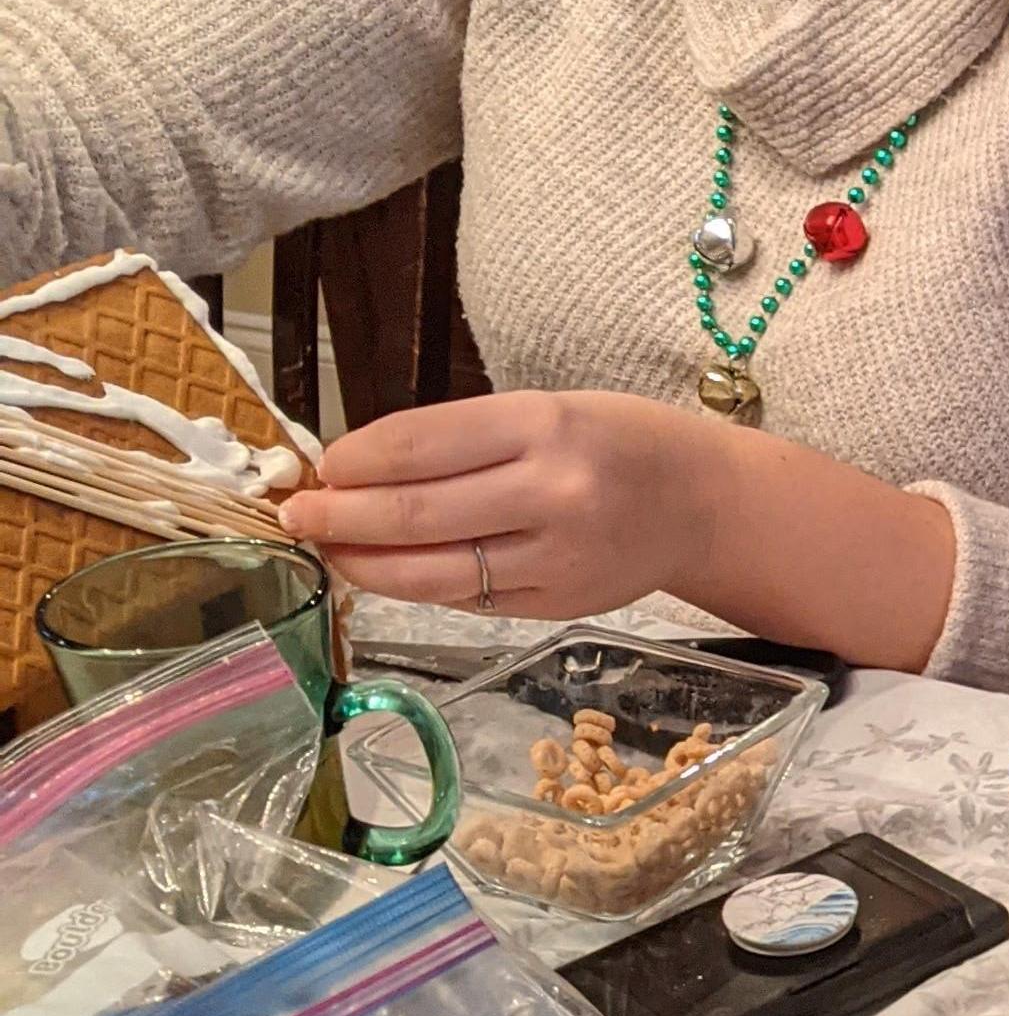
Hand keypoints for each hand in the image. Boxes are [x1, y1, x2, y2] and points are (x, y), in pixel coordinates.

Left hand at [280, 390, 740, 619]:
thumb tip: (359, 467)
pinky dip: (413, 584)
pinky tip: (387, 569)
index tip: (319, 465)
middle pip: (412, 512)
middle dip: (338, 515)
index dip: (353, 460)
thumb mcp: (552, 410)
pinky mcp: (550, 606)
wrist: (705, 504)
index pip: (420, 445)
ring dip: (360, 561)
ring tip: (327, 548)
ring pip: (426, 570)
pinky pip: (461, 597)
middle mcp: (550, 493)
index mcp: (547, 425)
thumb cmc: (622, 442)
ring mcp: (552, 558)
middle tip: (297, 513)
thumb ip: (464, 439)